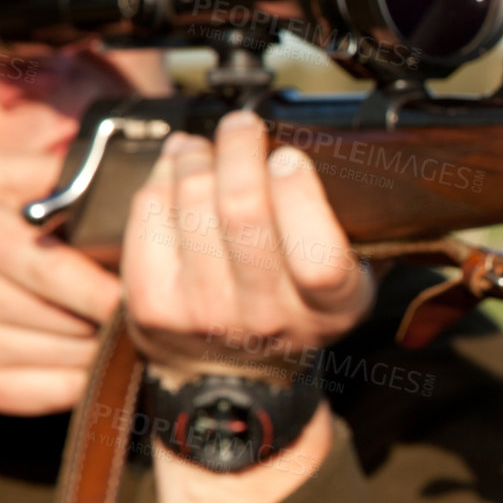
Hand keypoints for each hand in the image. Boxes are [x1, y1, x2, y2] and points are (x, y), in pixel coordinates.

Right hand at [0, 153, 119, 412]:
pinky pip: (53, 395)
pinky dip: (80, 381)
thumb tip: (108, 175)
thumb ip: (45, 171)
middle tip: (136, 311)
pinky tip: (84, 360)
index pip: (70, 274)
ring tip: (112, 332)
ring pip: (73, 360)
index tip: (145, 288)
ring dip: (103, 350)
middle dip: (117, 319)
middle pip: (80, 321)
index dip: (120, 288)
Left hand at [122, 111, 373, 379]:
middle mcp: (268, 318)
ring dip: (197, 157)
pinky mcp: (153, 307)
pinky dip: (160, 179)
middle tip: (242, 126)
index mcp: (329, 308)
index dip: (300, 195)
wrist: (236, 376)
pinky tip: (175, 167)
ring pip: (193, 205)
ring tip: (205, 144)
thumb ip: (352, 232)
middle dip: (240, 150)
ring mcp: (205, 315)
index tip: (289, 157)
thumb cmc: (295, 309)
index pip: (317, 258)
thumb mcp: (347, 284)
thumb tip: (343, 154)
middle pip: (244, 212)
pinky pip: (149, 218)